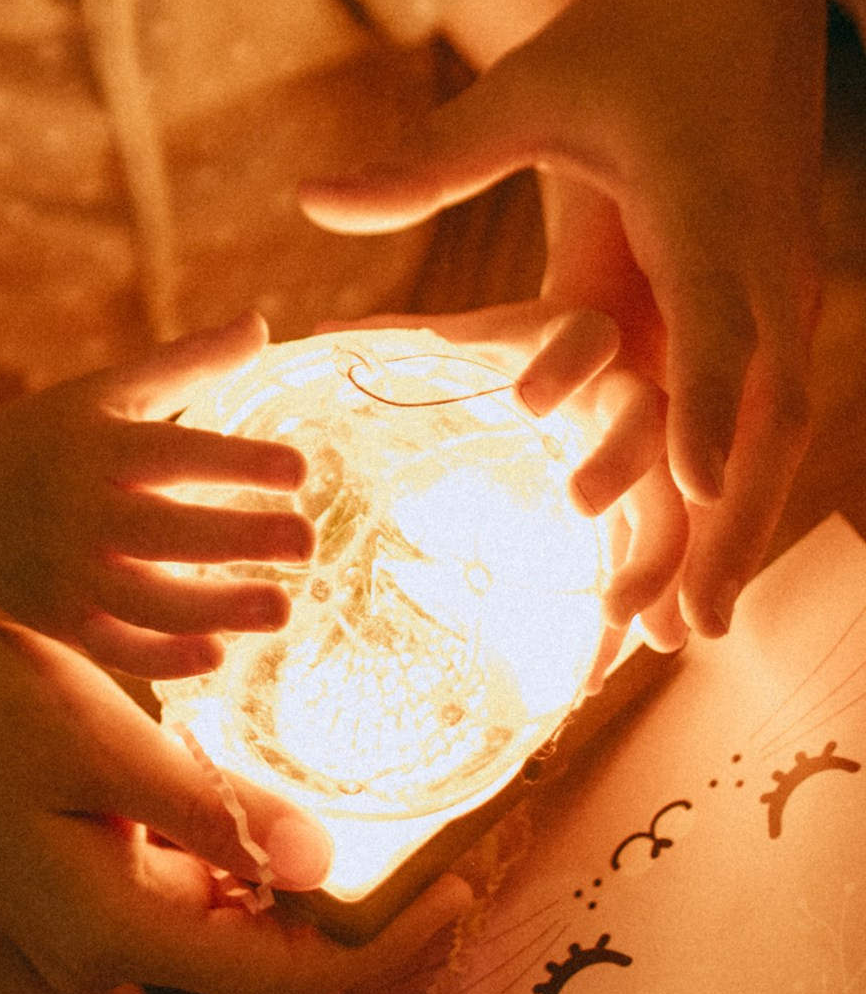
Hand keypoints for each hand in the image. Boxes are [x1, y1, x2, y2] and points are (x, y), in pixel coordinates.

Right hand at [0, 312, 314, 677]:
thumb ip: (188, 364)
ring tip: (282, 608)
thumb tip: (261, 323)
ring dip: (215, 610)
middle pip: (164, 533)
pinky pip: (114, 648)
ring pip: (144, 602)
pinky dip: (162, 658)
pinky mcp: (59, 621)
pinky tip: (219, 655)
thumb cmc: (49, 435)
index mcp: (97, 447)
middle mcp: (80, 511)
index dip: (238, 462)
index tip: (300, 469)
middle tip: (307, 540)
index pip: (174, 454)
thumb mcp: (108, 391)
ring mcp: (67, 573)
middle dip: (238, 538)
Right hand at [0, 572, 469, 993]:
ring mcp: (83, 925)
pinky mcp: (73, 885)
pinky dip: (243, 865)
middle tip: (448, 857)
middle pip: (264, 974)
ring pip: (227, 936)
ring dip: (301, 897)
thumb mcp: (98, 736)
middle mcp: (101, 953)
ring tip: (387, 829)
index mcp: (112, 930)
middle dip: (359, 928)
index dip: (387, 943)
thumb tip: (321, 868)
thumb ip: (210, 808)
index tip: (464, 881)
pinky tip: (277, 803)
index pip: (288, 979)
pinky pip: (183, 896)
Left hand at [301, 0, 821, 635]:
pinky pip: (757, 411)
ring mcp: (776, 286)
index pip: (713, 324)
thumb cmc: (618, 40)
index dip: (703, 410)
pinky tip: (696, 567)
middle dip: (719, 525)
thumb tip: (306, 200)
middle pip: (755, 415)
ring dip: (727, 532)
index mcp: (700, 207)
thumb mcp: (525, 93)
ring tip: (682, 639)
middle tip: (677, 631)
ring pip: (766, 430)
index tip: (682, 487)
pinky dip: (730, 491)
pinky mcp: (770, 299)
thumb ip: (427, 160)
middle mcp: (754, 261)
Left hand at [349, 294, 690, 650]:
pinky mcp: (649, 513)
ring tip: (626, 619)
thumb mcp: (456, 344)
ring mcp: (648, 460)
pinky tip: (614, 664)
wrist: (579, 371)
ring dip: (655, 558)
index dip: (566, 361)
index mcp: (576, 341)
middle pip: (647, 423)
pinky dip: (644, 608)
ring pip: (671, 504)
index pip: (585, 333)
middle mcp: (624, 396)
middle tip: (577, 505)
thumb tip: (323, 330)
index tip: (527, 399)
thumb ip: (398, 337)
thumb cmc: (506, 357)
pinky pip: (655, 560)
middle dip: (620, 464)